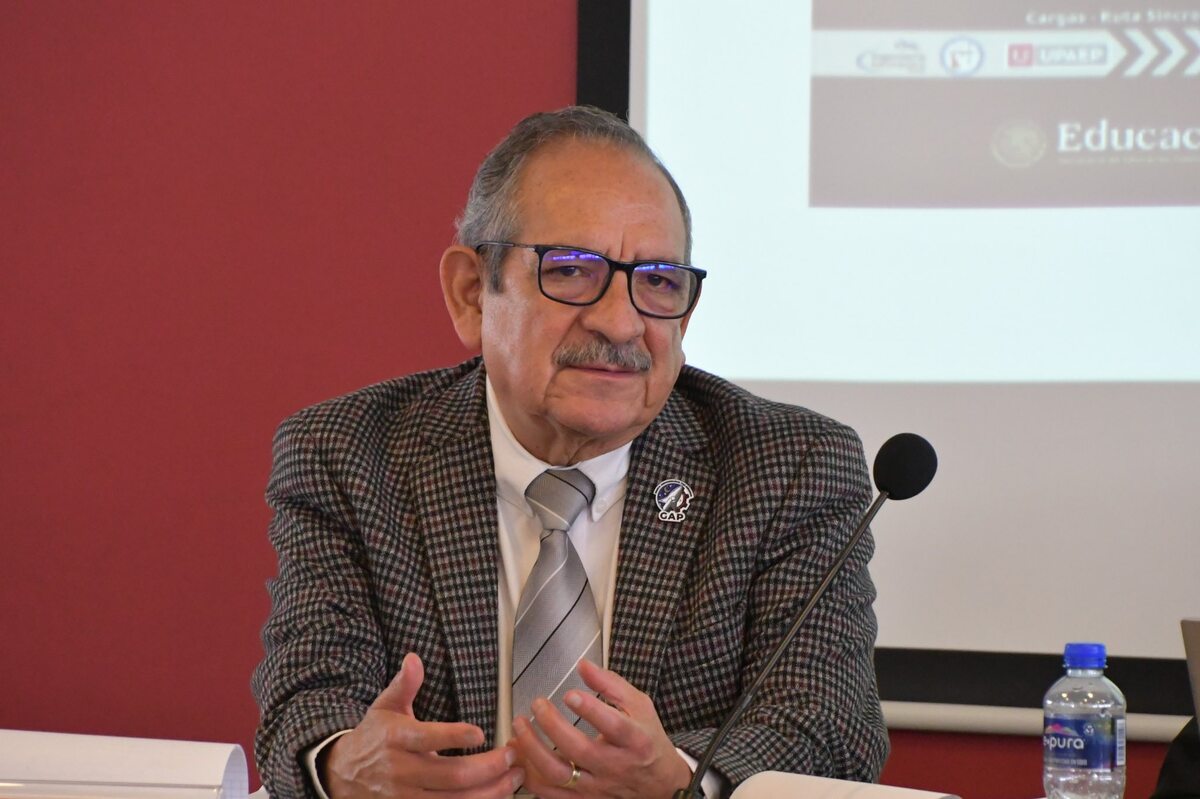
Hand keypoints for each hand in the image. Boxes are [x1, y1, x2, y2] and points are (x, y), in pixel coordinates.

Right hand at [322, 653, 522, 797]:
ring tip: (514, 776)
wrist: (343, 775)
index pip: (428, 738)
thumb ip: (404, 685)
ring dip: (490, 791)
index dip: (454, 737)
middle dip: (488, 767)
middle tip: (512, 755)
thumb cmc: (373, 738)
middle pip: (451, 775)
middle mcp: (402, 771)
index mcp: (397, 739)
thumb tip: (414, 659)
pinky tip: (496, 795)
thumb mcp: (385, 706)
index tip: (479, 733)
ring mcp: (407, 797)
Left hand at [510, 659, 692, 797]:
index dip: (590, 710)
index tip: (570, 694)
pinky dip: (531, 776)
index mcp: (635, 739)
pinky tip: (522, 757)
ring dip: (533, 750)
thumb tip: (584, 666)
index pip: (613, 725)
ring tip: (520, 728)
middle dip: (552, 724)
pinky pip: (551, 793)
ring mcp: (598, 786)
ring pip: (559, 774)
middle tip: (538, 704)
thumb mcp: (639, 705)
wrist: (659, 784)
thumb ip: (610, 684)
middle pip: (579, 749)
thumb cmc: (646, 740)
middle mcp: (616, 765)